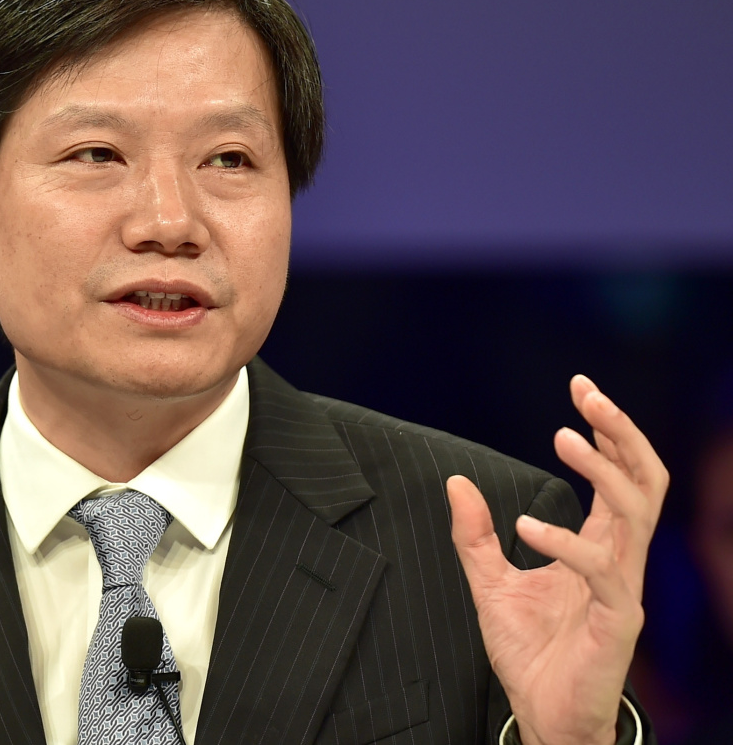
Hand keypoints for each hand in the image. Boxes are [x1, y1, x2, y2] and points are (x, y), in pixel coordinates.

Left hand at [446, 376, 667, 744]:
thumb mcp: (489, 582)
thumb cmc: (531, 652)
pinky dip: (566, 541)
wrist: (543, 716)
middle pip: (644, 480)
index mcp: (598, 546)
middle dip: (621, 431)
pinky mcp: (616, 621)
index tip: (581, 389)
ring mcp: (622, 588)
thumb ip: (475, 535)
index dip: (606, 431)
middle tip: (588, 394)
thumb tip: (456, 482)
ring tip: (563, 436)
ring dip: (602, 468)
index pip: (619, 476)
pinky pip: (603, 571)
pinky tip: (526, 525)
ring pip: (637, 511)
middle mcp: (619, 560)